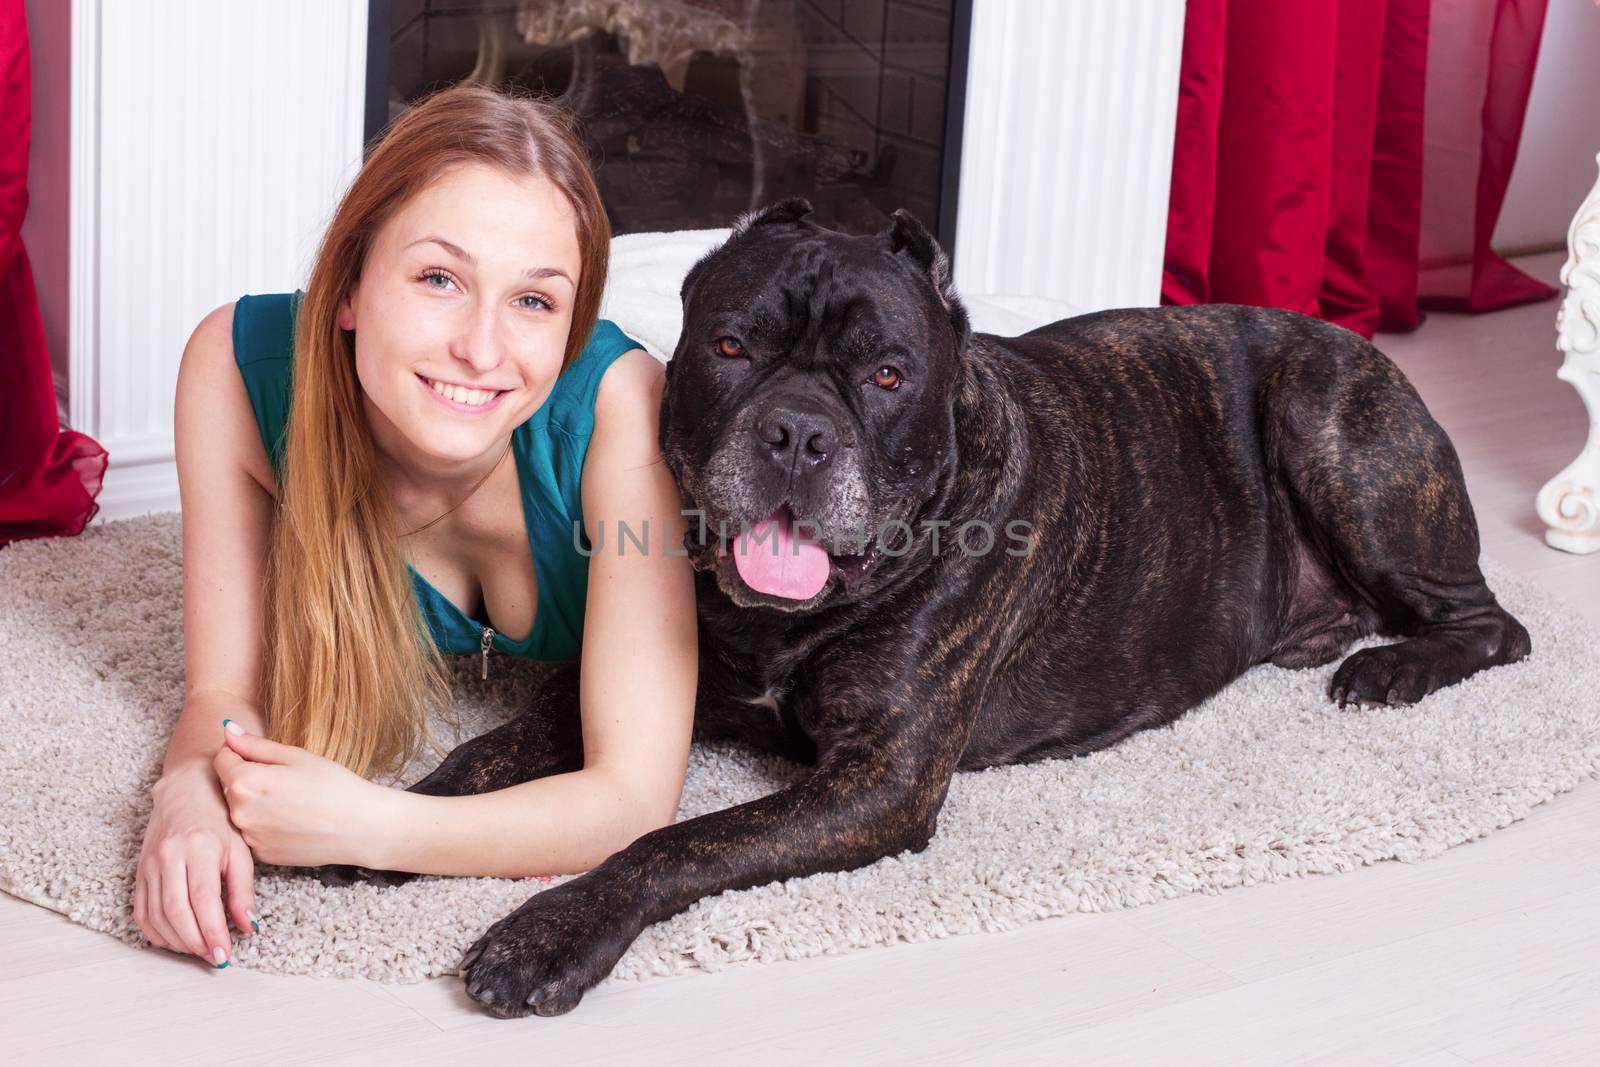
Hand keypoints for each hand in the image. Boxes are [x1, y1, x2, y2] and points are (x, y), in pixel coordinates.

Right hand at [134, 760, 257, 966]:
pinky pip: (141, 910)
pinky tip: (175, 939)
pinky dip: (156, 932)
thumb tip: (248, 926)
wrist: (187, 789)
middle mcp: (170, 856)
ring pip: (156, 915)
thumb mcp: (241, 848)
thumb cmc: (221, 818)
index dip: (212, 932)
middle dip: (195, 942)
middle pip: (176, 911)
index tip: (223, 955)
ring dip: (177, 940)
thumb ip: (243, 889)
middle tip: (213, 958)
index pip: (203, 900)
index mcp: (200, 847)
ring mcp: (150, 863)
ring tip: (199, 950)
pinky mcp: (139, 870)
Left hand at [214, 722, 389, 868]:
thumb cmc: (335, 786)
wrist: (362, 828)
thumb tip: (227, 729)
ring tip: (290, 801)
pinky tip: (293, 820)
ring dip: (254, 803)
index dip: (238, 752)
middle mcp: (239, 813)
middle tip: (283, 779)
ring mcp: (249, 838)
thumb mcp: (296, 756)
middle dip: (246, 778)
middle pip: (228, 787)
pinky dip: (265, 825)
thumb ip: (256, 745)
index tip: (261, 756)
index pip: (220, 759)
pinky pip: (252, 833)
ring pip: (240, 811)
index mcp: (246, 783)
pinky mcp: (262, 856)